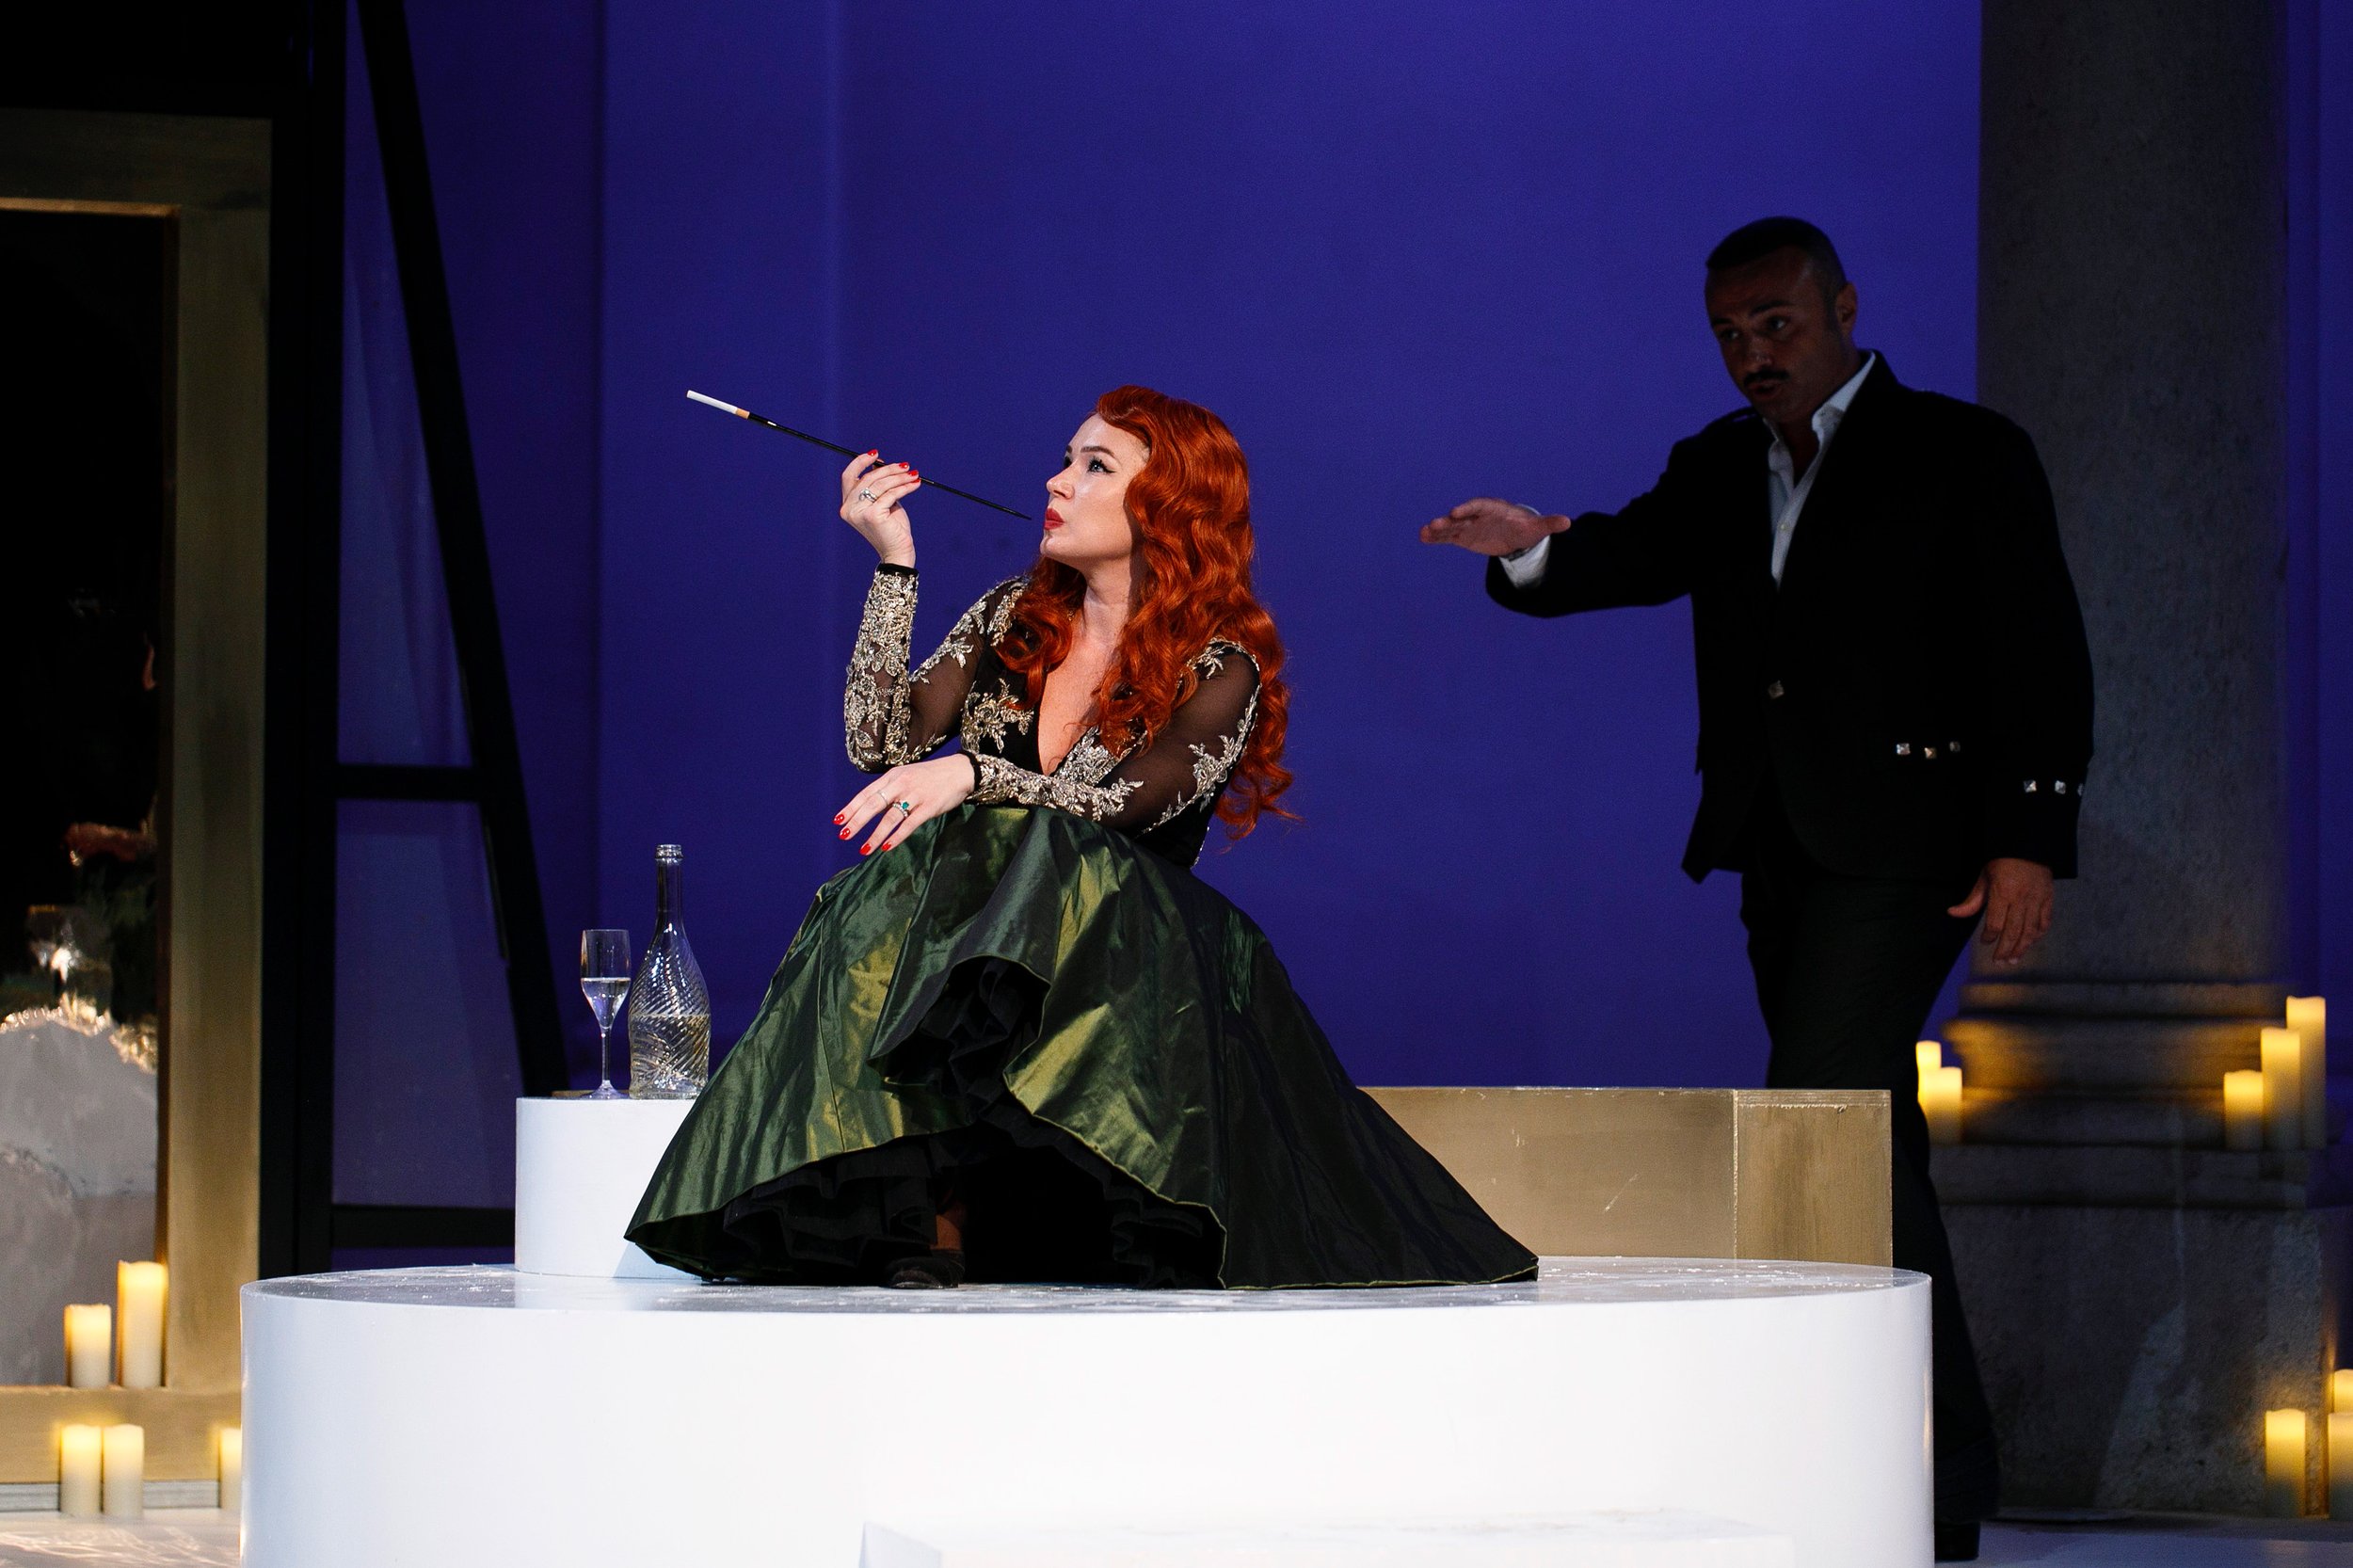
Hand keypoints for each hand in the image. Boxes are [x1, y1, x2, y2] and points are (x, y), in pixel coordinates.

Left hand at [836, 755, 974, 855]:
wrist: (959, 771)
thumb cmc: (930, 776)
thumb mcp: (906, 777)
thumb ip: (889, 791)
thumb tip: (872, 810)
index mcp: (893, 776)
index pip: (867, 793)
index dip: (851, 808)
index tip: (838, 821)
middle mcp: (901, 784)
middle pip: (874, 804)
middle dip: (857, 821)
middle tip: (844, 835)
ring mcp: (915, 796)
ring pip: (890, 817)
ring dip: (875, 834)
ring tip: (864, 848)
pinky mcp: (929, 807)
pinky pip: (909, 824)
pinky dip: (897, 836)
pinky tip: (887, 847)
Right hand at [839, 451, 921, 566]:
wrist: (898, 551)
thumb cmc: (891, 528)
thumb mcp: (883, 502)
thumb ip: (879, 486)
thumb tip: (880, 464)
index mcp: (847, 505)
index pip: (848, 477)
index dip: (860, 462)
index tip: (877, 454)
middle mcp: (848, 509)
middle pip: (867, 478)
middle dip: (888, 469)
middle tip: (905, 466)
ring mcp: (859, 513)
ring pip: (880, 484)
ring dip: (900, 477)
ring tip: (913, 475)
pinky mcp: (873, 515)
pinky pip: (891, 494)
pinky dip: (905, 487)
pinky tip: (915, 484)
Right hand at [1419, 498, 1559, 555]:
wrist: (1515, 533)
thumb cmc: (1525, 527)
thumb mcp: (1536, 528)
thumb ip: (1548, 524)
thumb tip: (1568, 522)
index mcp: (1493, 508)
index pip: (1479, 505)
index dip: (1468, 508)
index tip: (1456, 512)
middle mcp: (1477, 515)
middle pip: (1462, 516)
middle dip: (1448, 520)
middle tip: (1435, 523)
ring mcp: (1469, 525)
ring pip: (1451, 527)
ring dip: (1438, 529)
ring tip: (1423, 532)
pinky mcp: (1464, 536)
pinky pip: (1448, 536)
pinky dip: (1436, 537)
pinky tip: (1423, 538)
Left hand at [1949, 857, 2054, 966]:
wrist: (2028, 847)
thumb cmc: (2002, 863)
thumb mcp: (1983, 878)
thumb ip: (1972, 900)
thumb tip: (1952, 913)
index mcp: (2002, 893)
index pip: (1995, 923)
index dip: (1989, 936)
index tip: (1984, 941)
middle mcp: (2021, 899)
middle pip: (2013, 931)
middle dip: (2005, 950)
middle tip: (1999, 963)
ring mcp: (2036, 900)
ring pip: (2031, 930)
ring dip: (2022, 947)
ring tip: (2014, 960)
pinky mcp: (2048, 899)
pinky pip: (2045, 922)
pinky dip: (2038, 934)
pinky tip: (2031, 943)